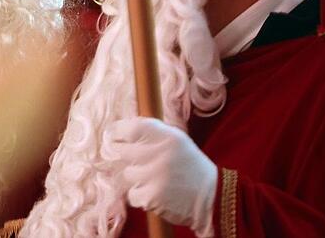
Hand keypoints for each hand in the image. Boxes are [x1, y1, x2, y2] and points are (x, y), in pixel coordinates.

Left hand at [107, 118, 217, 237]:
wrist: (211, 197)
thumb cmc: (188, 165)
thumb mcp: (176, 140)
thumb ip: (151, 132)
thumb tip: (117, 129)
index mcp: (167, 136)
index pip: (131, 128)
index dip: (117, 131)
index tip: (113, 136)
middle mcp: (159, 153)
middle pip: (123, 152)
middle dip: (129, 157)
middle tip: (142, 162)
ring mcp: (154, 176)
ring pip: (128, 174)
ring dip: (137, 178)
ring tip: (155, 179)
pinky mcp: (151, 197)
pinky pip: (132, 194)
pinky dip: (140, 195)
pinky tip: (156, 193)